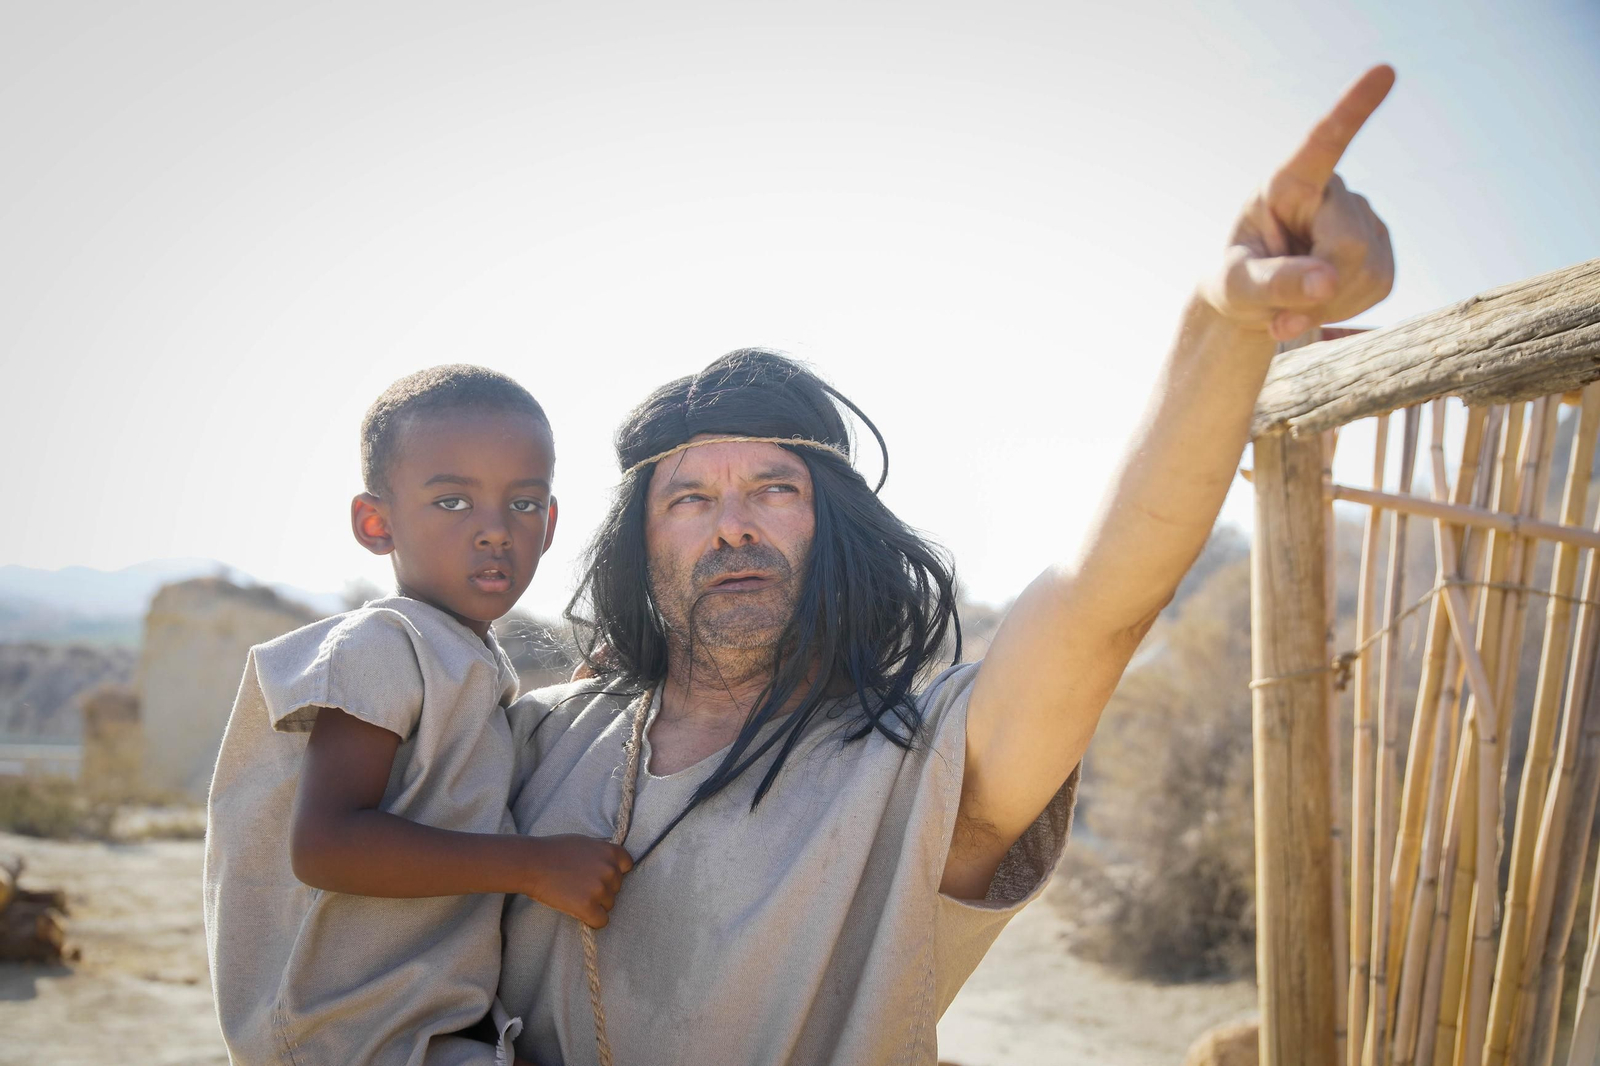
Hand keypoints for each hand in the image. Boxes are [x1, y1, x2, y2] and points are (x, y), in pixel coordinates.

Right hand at [519, 834, 633, 927]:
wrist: (532, 863)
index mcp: (610, 851)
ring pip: (609, 905)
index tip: (600, 874)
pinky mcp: (588, 906)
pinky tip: (579, 912)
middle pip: (617, 888)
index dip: (614, 871)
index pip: (627, 865)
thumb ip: (601, 853)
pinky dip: (592, 920)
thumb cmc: (554, 851)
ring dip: (595, 904)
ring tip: (575, 895)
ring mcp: (600, 889)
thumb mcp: (585, 842)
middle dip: (602, 889)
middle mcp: (609, 869)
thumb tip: (612, 863)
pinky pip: (601, 921)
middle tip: (580, 885)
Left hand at [1201, 65, 1396, 341]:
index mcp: (1289, 184)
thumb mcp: (1237, 288)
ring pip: (1365, 271)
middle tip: (1280, 308)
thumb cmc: (1236, 284)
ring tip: (1294, 299)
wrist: (1256, 305)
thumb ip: (1273, 283)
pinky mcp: (1383, 252)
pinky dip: (1344, 307)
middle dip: (1318, 286)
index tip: (1384, 70)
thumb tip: (1327, 282)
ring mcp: (1364, 220)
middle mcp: (1333, 192)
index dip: (1354, 109)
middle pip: (1347, 245)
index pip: (1324, 142)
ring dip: (1327, 303)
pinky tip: (1319, 301)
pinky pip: (1377, 286)